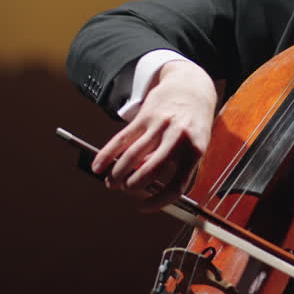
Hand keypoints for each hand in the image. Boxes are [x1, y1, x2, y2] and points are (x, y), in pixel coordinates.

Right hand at [91, 60, 216, 210]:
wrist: (190, 86)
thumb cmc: (193, 124)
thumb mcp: (194, 146)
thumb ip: (174, 166)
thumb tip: (146, 186)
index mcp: (195, 151)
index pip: (176, 186)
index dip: (158, 202)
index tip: (142, 207)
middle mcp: (178, 138)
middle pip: (150, 172)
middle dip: (132, 186)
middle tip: (125, 190)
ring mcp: (161, 125)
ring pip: (132, 156)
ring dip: (117, 173)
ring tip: (111, 182)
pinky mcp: (145, 115)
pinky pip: (122, 138)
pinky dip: (107, 154)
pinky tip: (98, 166)